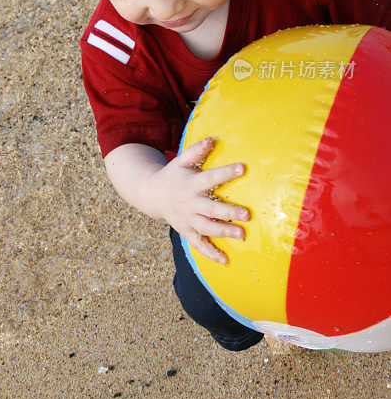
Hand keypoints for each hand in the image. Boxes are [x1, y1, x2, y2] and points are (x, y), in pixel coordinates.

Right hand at [144, 136, 248, 264]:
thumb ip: (196, 151)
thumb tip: (212, 138)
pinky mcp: (186, 231)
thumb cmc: (173, 175)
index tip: (242, 168)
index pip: (210, 177)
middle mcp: (190, 203)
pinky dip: (210, 253)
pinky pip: (198, 244)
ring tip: (242, 235)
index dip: (226, 172)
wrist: (151, 195)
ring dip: (223, 232)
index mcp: (191, 184)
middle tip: (247, 215)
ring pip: (206, 228)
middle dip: (228, 212)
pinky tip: (225, 260)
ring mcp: (188, 219)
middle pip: (210, 208)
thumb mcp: (181, 160)